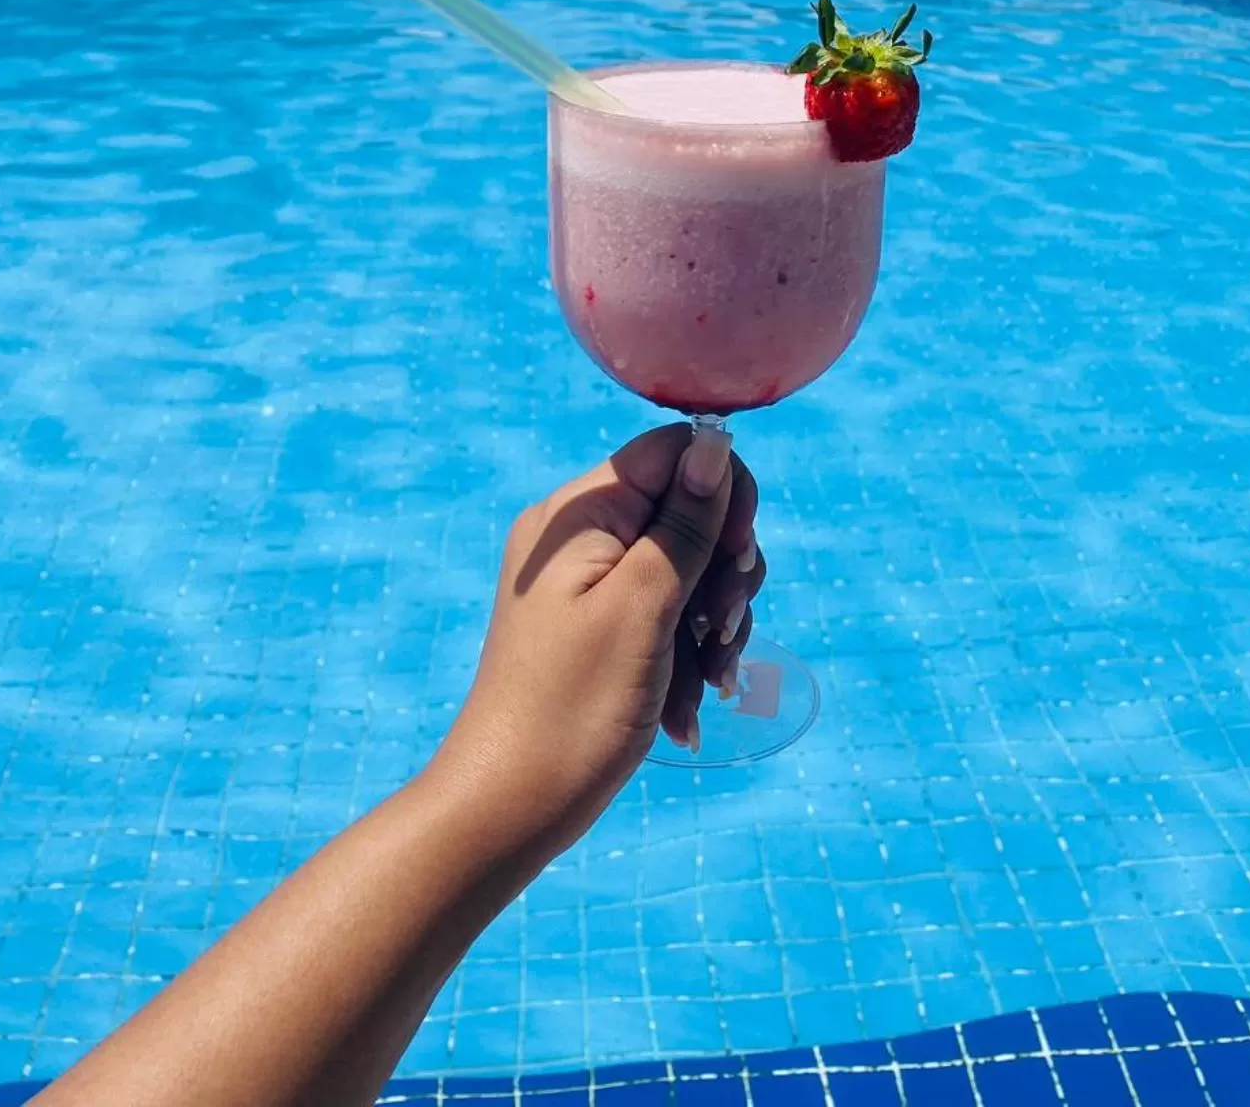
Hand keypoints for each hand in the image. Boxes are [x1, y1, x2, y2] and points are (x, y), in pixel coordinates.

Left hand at [430, 425, 763, 852]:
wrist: (512, 808)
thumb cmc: (574, 706)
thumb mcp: (644, 607)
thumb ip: (684, 522)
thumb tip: (713, 441)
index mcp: (579, 514)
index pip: (674, 454)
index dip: (723, 496)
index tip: (738, 560)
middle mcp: (581, 535)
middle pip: (689, 513)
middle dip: (723, 574)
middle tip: (721, 633)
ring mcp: (589, 584)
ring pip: (689, 570)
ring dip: (712, 626)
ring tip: (706, 683)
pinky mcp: (600, 626)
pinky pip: (667, 613)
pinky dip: (687, 653)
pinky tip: (687, 705)